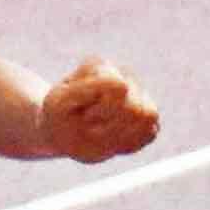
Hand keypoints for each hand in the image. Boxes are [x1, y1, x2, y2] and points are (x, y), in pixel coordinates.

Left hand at [36, 58, 159, 161]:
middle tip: (92, 129)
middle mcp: (123, 73)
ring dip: (123, 135)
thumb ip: (86, 91)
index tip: (83, 116)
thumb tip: (123, 85)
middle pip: (136, 106)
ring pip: (149, 116)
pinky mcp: (147, 112)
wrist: (62, 130)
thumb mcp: (58, 106)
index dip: (101, 111)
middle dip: (111, 127)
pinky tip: (113, 140)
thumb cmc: (59, 117)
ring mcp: (139, 91)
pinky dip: (130, 143)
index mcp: (98, 66)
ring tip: (103, 134)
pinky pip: (151, 131)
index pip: (118, 89)